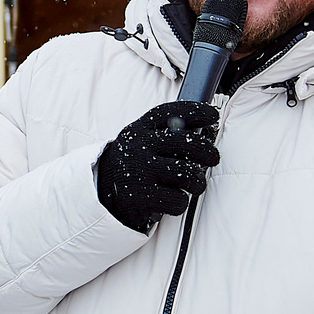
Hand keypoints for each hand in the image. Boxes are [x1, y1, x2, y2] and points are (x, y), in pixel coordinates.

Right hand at [94, 101, 221, 231]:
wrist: (101, 191)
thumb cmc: (133, 163)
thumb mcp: (142, 140)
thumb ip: (166, 133)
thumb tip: (205, 133)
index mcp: (141, 129)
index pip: (172, 112)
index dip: (197, 112)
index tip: (212, 115)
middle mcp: (139, 146)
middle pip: (188, 143)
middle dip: (208, 152)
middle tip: (213, 157)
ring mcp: (140, 171)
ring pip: (187, 173)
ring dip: (198, 181)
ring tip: (196, 183)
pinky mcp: (141, 196)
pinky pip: (178, 199)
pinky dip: (181, 202)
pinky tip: (175, 199)